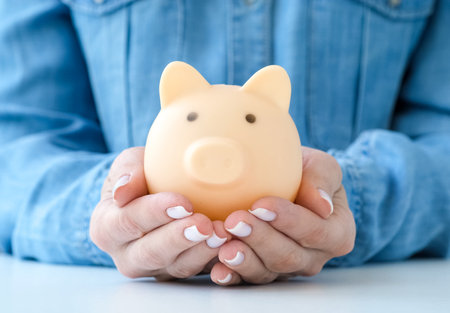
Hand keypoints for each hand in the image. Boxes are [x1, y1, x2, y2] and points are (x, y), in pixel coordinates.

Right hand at [90, 147, 229, 279]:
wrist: (152, 195)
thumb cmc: (141, 177)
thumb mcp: (130, 164)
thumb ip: (127, 170)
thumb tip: (123, 189)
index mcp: (107, 227)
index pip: (127, 222)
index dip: (154, 213)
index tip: (183, 203)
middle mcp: (127, 254)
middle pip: (151, 252)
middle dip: (179, 238)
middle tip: (204, 224)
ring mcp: (154, 267)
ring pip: (176, 266)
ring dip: (202, 251)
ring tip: (222, 233)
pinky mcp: (177, 270)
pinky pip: (196, 271)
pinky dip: (214, 259)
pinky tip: (231, 244)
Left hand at [209, 147, 355, 284]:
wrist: (286, 183)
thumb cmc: (304, 173)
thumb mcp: (320, 166)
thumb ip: (322, 178)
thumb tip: (322, 205)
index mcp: (336, 233)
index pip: (315, 232)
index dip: (289, 221)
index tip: (262, 205)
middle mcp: (313, 256)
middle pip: (288, 256)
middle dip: (260, 238)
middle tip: (235, 220)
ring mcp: (287, 269)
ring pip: (267, 271)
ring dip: (244, 260)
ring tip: (224, 246)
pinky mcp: (263, 272)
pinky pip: (247, 280)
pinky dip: (232, 276)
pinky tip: (218, 270)